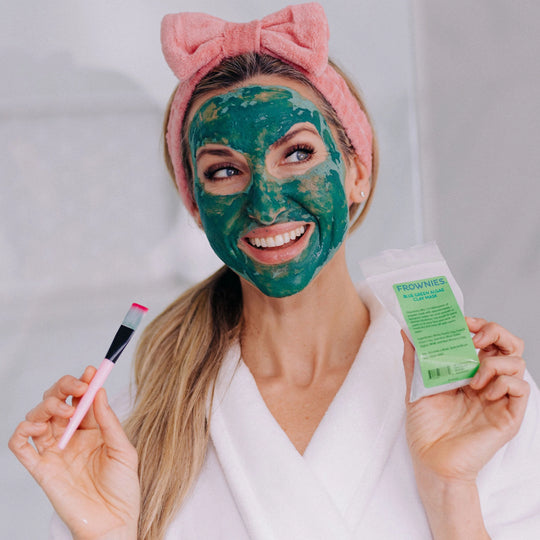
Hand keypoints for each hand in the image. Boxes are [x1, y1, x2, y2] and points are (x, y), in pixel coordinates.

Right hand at [9, 367, 139, 539]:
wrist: (113, 522)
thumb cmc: (123, 489)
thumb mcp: (123, 450)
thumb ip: (108, 421)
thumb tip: (98, 392)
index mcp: (93, 430)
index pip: (82, 399)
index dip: (84, 383)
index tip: (91, 371)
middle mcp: (71, 437)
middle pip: (57, 402)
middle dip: (63, 387)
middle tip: (77, 386)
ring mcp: (54, 452)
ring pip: (37, 417)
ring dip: (47, 406)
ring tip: (65, 411)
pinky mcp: (41, 469)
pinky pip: (21, 446)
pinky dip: (22, 431)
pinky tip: (38, 426)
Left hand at [402, 317, 529, 481]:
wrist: (431, 460)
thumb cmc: (425, 427)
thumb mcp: (416, 386)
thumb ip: (414, 358)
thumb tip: (406, 330)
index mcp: (469, 371)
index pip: (486, 339)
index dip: (479, 325)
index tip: (463, 321)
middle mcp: (488, 381)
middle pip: (509, 344)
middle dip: (495, 331)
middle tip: (475, 337)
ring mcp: (500, 398)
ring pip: (518, 362)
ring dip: (494, 361)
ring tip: (473, 378)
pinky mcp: (509, 415)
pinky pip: (521, 388)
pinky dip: (504, 382)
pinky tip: (484, 391)